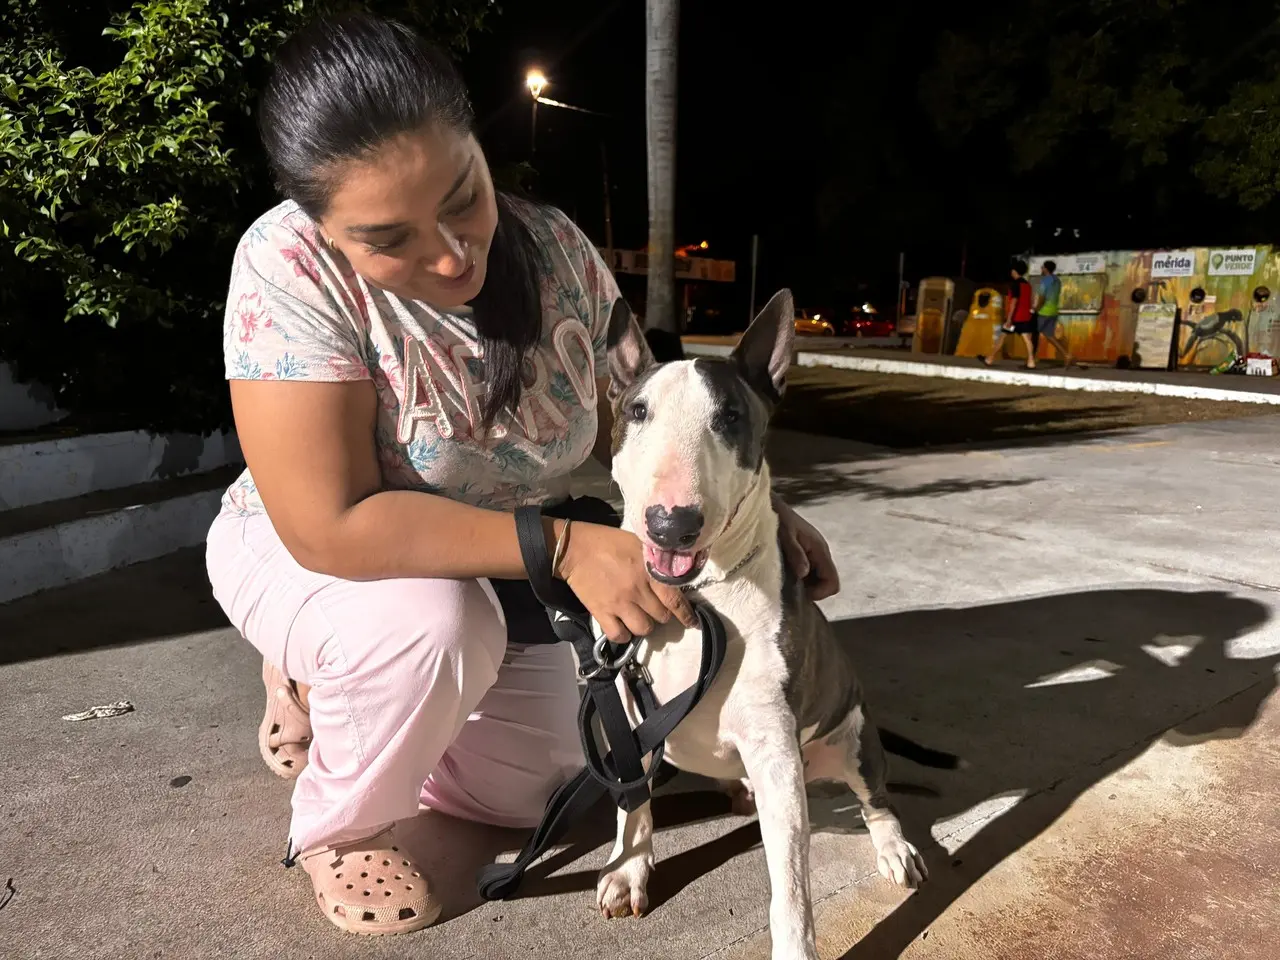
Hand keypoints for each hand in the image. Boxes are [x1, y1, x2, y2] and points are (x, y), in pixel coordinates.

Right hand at [558, 522, 697, 642]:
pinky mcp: (601, 612)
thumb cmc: (608, 542)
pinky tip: (624, 627)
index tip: (692, 622)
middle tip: (656, 608)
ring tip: (641, 618)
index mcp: (648, 571)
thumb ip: (657, 559)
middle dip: (663, 614)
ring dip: (646, 626)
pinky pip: (619, 635)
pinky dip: (624, 635)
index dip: (686, 614)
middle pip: (661, 616)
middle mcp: (636, 590)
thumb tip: (675, 571)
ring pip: (644, 629)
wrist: (575, 549)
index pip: (674, 599)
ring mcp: (619, 603)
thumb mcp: (638, 543)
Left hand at [773, 495, 839, 600]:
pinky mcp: (804, 555)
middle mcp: (820, 554)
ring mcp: (813, 555)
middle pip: (826, 583)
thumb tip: (804, 573)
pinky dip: (798, 578)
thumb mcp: (785, 535)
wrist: (770, 506)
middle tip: (790, 587)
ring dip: (803, 584)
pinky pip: (808, 573)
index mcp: (820, 549)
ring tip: (785, 579)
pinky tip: (783, 574)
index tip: (800, 592)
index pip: (832, 582)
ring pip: (816, 580)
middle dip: (811, 590)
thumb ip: (795, 553)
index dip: (819, 593)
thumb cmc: (778, 517)